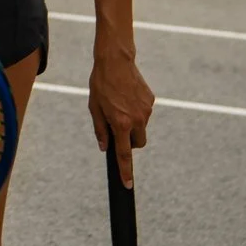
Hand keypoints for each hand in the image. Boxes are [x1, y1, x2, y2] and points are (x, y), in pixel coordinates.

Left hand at [87, 40, 154, 187]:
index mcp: (121, 123)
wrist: (116, 61)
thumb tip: (104, 147)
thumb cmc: (101, 85)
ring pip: (142, 128)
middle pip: (138, 144)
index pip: (124, 154)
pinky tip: (127, 97)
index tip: (127, 184)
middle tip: (118, 128)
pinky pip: (144, 114)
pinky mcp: (151, 101)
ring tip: (120, 105)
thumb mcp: (94, 108)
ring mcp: (146, 111)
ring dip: (133, 124)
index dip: (125, 171)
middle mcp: (137, 119)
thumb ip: (100, 130)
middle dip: (130, 142)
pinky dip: (137, 111)